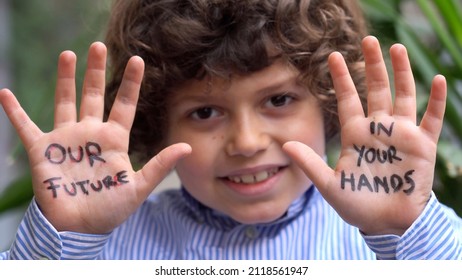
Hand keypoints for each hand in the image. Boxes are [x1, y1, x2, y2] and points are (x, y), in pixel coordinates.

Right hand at [0, 42, 190, 233]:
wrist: (79, 229)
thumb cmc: (110, 210)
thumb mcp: (138, 188)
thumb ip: (160, 166)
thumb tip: (187, 148)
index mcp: (114, 140)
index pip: (124, 105)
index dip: (131, 83)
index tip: (138, 60)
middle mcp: (90, 134)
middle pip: (94, 95)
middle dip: (96, 71)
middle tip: (99, 46)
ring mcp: (66, 140)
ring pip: (65, 101)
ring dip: (65, 78)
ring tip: (68, 54)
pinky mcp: (43, 151)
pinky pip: (25, 126)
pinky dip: (14, 111)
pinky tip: (4, 93)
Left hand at [283, 36, 445, 234]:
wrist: (387, 223)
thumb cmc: (357, 205)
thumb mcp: (329, 184)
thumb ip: (310, 164)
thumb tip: (285, 146)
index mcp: (355, 134)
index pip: (348, 99)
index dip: (342, 78)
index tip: (334, 56)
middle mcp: (378, 128)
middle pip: (375, 89)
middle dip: (372, 66)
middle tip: (368, 40)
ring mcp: (401, 134)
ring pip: (402, 96)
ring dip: (401, 72)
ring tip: (396, 48)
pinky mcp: (422, 145)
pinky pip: (431, 118)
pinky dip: (435, 101)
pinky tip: (436, 80)